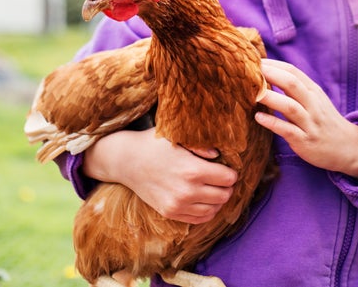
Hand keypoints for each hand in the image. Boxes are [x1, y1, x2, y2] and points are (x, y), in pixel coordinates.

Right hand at [82, 128, 237, 223]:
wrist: (127, 161)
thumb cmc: (155, 144)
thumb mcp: (179, 137)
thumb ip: (202, 146)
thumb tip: (218, 155)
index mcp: (193, 170)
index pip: (229, 179)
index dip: (231, 172)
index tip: (226, 168)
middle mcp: (187, 191)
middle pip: (224, 195)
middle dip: (227, 186)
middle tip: (222, 179)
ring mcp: (178, 205)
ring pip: (214, 209)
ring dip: (218, 200)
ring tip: (214, 189)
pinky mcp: (170, 213)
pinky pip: (199, 219)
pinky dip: (207, 211)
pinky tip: (205, 200)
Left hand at [255, 59, 357, 182]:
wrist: (346, 146)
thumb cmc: (323, 120)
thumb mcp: (314, 100)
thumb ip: (295, 88)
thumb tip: (269, 74)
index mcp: (313, 91)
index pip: (293, 71)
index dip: (273, 65)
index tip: (254, 61)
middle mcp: (313, 104)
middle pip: (292, 84)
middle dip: (271, 75)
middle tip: (249, 71)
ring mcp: (310, 123)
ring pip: (290, 106)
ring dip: (271, 98)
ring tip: (253, 93)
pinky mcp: (305, 141)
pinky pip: (288, 130)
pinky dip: (273, 123)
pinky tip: (258, 117)